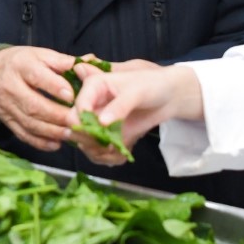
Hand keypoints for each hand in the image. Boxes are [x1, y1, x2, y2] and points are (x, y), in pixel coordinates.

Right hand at [0, 46, 80, 150]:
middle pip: (33, 104)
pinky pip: (23, 134)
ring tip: (70, 134)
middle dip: (56, 115)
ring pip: (29, 122)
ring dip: (51, 131)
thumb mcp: (41, 55)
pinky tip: (56, 144)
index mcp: (21, 65)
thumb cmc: (24, 63)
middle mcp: (11, 86)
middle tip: (76, 120)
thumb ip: (64, 61)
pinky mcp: (7, 120)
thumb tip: (89, 62)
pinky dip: (40, 142)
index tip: (72, 96)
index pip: (37, 76)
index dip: (55, 87)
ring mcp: (7, 106)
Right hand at [70, 64, 203, 164]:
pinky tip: (123, 154)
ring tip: (120, 152)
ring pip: (85, 143)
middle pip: (76, 128)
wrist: (167, 96)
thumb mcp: (137, 92)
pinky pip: (97, 152)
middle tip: (110, 145)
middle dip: (91, 140)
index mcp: (93, 86)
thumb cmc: (152, 85)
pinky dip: (108, 158)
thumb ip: (119, 106)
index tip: (102, 130)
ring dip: (100, 152)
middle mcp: (91, 104)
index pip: (78, 106)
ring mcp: (97, 122)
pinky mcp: (106, 135)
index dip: (84, 122)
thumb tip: (101, 122)